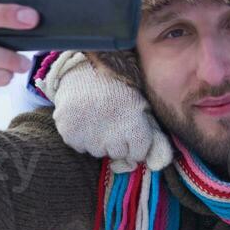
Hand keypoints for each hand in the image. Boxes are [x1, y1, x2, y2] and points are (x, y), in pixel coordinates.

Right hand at [41, 53, 172, 171]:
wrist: (86, 68)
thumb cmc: (120, 85)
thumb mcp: (142, 103)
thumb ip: (151, 131)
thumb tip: (158, 162)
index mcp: (134, 127)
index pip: (139, 154)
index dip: (136, 143)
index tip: (131, 131)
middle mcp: (112, 136)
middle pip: (117, 153)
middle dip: (117, 142)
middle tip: (113, 122)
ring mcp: (89, 137)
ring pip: (97, 151)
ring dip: (98, 140)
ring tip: (98, 118)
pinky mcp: (70, 134)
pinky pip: (79, 146)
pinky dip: (81, 136)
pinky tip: (84, 118)